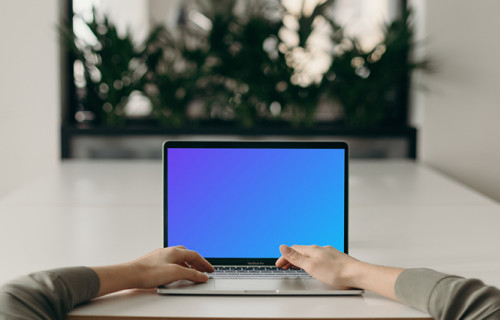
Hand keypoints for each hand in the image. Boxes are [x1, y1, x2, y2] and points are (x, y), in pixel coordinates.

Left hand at [93, 246, 213, 296]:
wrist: (130, 274)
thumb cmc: (149, 272)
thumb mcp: (175, 273)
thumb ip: (191, 274)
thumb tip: (202, 276)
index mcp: (175, 251)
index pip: (195, 255)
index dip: (204, 263)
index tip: (210, 270)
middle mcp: (168, 251)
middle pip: (187, 254)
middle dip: (196, 262)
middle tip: (202, 270)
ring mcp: (160, 256)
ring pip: (178, 258)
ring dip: (187, 265)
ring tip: (191, 273)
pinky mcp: (154, 263)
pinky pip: (170, 262)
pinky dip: (178, 267)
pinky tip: (174, 274)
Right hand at [276, 244, 404, 299]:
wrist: (357, 274)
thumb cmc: (336, 272)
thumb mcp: (311, 266)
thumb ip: (296, 257)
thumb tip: (283, 247)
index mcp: (312, 250)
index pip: (293, 249)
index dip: (284, 257)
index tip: (279, 264)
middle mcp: (320, 249)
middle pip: (301, 251)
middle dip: (291, 258)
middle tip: (285, 266)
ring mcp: (328, 253)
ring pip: (310, 254)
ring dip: (300, 259)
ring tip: (296, 266)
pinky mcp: (335, 259)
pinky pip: (318, 257)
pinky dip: (310, 261)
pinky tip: (314, 266)